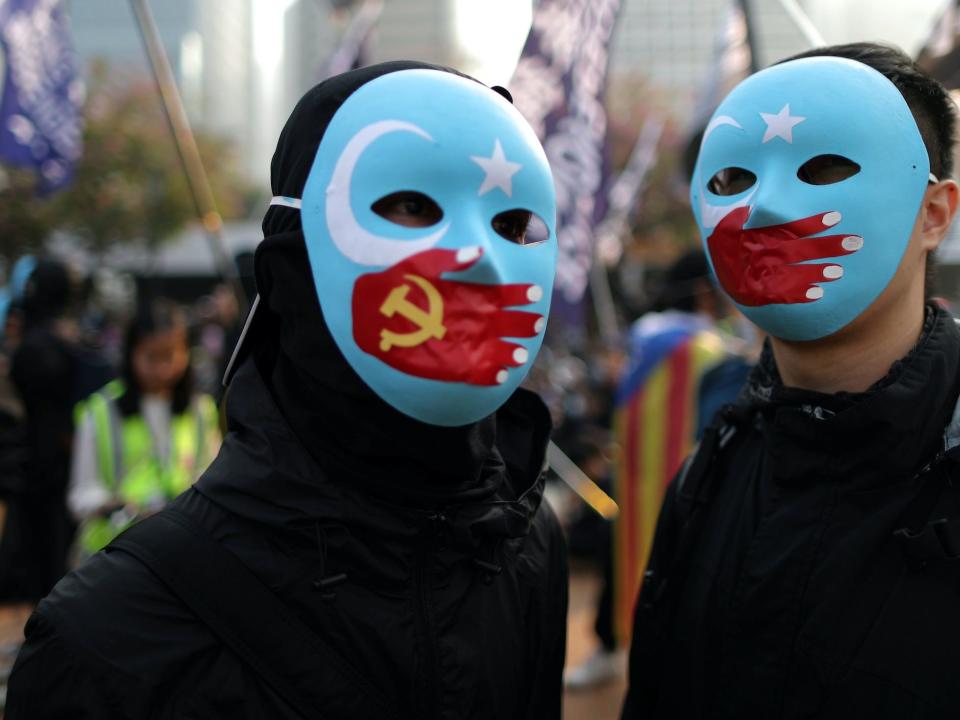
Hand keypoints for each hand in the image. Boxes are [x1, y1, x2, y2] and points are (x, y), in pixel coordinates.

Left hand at [352, 247, 544, 385]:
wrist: (372, 312)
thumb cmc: (398, 283)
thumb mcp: (421, 264)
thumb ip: (450, 260)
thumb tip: (478, 251)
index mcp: (474, 296)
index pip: (508, 295)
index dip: (523, 295)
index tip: (533, 294)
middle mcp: (477, 320)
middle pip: (513, 324)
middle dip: (526, 324)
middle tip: (533, 323)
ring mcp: (469, 344)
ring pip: (504, 351)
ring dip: (515, 353)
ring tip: (517, 352)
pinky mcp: (456, 365)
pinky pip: (482, 374)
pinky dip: (493, 375)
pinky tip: (499, 373)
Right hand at [706, 207, 861, 305]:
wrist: (709, 267)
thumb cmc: (727, 237)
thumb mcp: (731, 217)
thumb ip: (752, 209)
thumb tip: (773, 196)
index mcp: (752, 232)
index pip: (787, 227)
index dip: (812, 223)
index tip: (836, 218)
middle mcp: (757, 253)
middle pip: (797, 249)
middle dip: (826, 247)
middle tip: (855, 243)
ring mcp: (756, 274)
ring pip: (791, 273)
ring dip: (815, 272)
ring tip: (839, 271)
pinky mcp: (753, 293)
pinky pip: (779, 295)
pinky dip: (798, 294)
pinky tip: (819, 292)